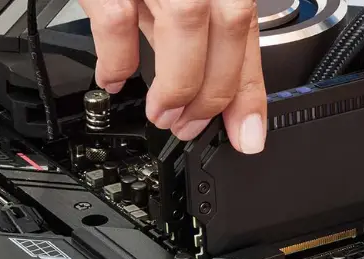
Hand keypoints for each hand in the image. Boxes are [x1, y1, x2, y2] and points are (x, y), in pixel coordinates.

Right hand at [79, 0, 267, 153]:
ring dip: (178, 84)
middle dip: (213, 92)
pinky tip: (113, 79)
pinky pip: (118, 18)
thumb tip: (210, 92)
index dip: (250, 89)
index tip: (249, 134)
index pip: (247, 30)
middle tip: (191, 125)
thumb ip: (196, 31)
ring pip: (187, 21)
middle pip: (229, 25)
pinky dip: (118, 59)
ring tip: (163, 114)